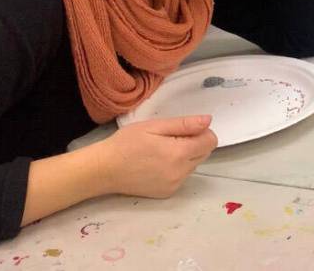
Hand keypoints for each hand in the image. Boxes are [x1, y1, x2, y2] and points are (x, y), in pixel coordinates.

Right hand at [94, 115, 217, 197]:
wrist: (103, 170)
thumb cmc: (126, 143)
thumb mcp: (154, 126)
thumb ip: (184, 124)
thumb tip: (208, 120)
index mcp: (179, 153)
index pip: (211, 141)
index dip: (202, 132)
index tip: (185, 129)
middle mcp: (181, 172)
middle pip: (204, 153)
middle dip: (195, 144)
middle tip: (170, 139)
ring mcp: (175, 185)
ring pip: (194, 165)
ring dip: (186, 157)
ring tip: (161, 152)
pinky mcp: (167, 193)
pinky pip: (183, 177)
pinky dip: (177, 169)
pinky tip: (157, 165)